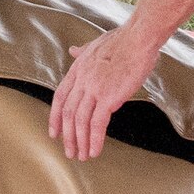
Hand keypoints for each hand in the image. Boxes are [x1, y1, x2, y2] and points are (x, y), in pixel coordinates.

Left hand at [49, 22, 161, 160]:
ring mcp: (94, 89)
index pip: (60, 97)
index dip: (55, 117)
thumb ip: (82, 52)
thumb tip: (72, 50)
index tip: (55, 133)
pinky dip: (94, 140)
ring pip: (79, 121)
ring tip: (82, 155)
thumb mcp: (95, 44)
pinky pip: (97, 123)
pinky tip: (95, 151)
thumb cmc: (123, 40)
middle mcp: (82, 80)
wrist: (139, 38)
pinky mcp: (109, 97)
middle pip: (68, 113)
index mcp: (77, 69)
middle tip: (69, 151)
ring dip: (79, 141)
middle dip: (67, 136)